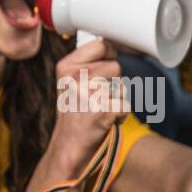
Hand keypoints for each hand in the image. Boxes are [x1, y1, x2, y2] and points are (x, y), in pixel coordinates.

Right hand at [42, 37, 128, 177]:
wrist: (68, 147)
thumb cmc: (74, 114)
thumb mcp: (70, 83)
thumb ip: (86, 64)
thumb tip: (111, 45)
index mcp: (66, 66)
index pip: (101, 45)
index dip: (109, 55)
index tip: (103, 68)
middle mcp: (75, 77)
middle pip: (115, 65)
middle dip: (113, 82)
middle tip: (96, 98)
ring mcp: (88, 93)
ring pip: (122, 87)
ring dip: (116, 100)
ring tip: (99, 109)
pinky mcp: (101, 110)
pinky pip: (125, 105)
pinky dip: (120, 116)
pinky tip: (104, 122)